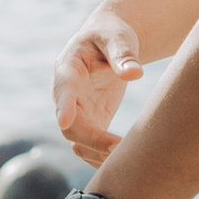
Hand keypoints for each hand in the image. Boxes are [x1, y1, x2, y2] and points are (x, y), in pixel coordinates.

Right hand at [53, 9, 142, 166]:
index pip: (64, 89)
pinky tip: (125, 162)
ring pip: (78, 143)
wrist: (109, 42)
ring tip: (127, 158)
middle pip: (70, 126)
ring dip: (98, 154)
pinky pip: (90, 147)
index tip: (64, 121)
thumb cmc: (112, 35)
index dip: (63, 106)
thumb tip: (134, 73)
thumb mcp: (117, 38)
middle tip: (119, 148)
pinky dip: (103, 158)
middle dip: (91, 140)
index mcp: (68, 68)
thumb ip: (123, 54)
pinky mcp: (89, 123)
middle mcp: (66, 94)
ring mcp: (75, 111)